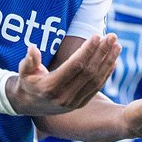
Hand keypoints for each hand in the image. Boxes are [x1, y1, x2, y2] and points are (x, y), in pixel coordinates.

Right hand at [5, 34, 119, 115]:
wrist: (28, 105)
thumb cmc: (27, 82)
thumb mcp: (23, 71)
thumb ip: (29, 60)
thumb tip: (32, 48)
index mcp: (50, 87)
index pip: (74, 66)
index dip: (87, 50)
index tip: (96, 36)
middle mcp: (64, 97)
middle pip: (89, 72)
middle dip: (102, 52)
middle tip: (112, 36)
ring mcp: (74, 102)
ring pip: (96, 80)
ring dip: (108, 61)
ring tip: (117, 45)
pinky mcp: (80, 104)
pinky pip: (97, 87)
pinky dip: (106, 73)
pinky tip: (113, 60)